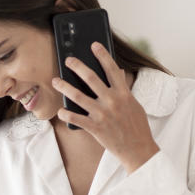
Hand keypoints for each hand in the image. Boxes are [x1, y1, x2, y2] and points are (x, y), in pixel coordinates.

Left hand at [52, 42, 160, 172]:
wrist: (138, 149)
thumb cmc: (137, 127)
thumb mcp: (134, 105)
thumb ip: (124, 90)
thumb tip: (118, 73)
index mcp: (123, 93)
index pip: (112, 69)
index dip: (102, 55)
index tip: (93, 45)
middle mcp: (112, 101)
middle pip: (91, 78)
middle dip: (77, 66)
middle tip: (67, 60)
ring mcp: (102, 114)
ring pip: (78, 96)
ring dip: (64, 87)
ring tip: (56, 81)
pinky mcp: (95, 127)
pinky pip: (75, 118)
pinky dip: (66, 114)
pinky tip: (60, 110)